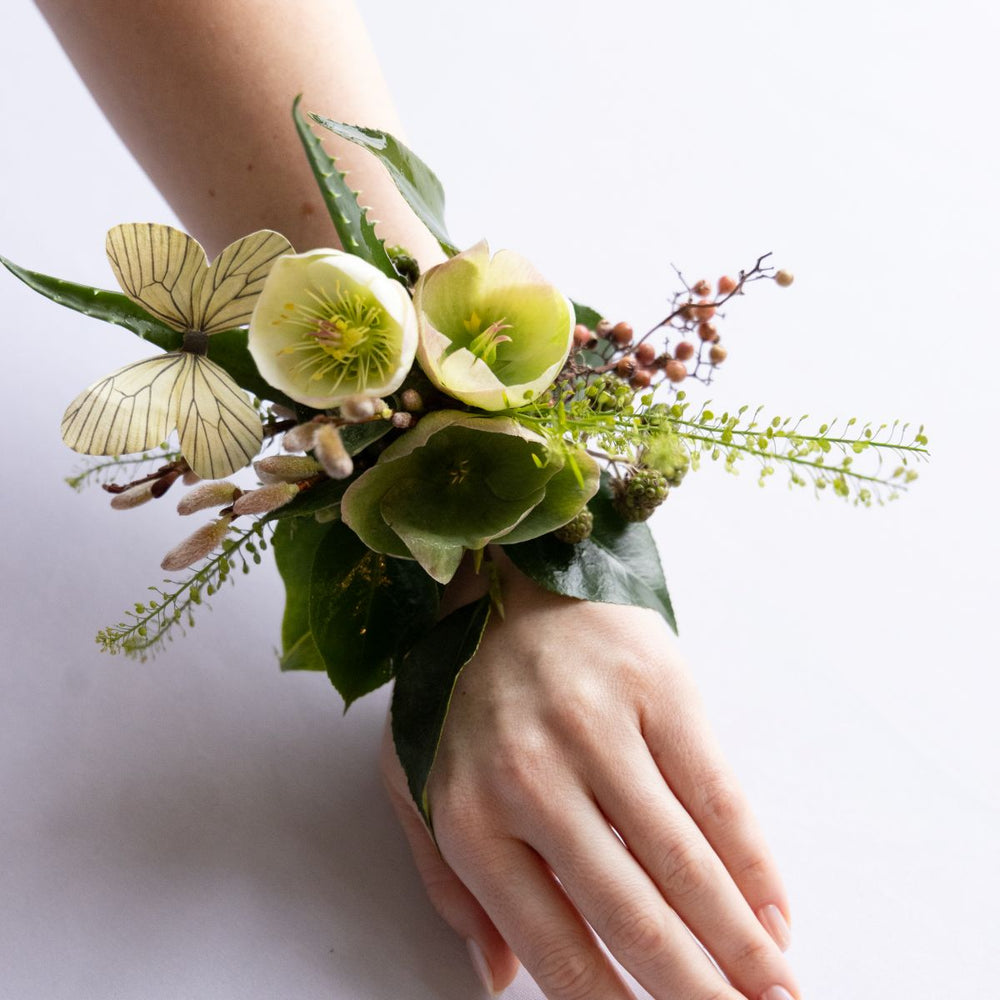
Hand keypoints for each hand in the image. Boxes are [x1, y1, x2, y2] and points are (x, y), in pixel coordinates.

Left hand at [381, 555, 798, 999]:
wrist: (497, 581)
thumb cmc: (454, 694)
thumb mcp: (412, 783)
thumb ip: (446, 885)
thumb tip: (493, 978)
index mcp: (469, 815)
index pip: (553, 945)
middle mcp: (533, 777)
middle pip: (633, 914)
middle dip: (696, 989)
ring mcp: (599, 727)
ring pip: (685, 863)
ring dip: (741, 943)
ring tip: (776, 994)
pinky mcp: (656, 685)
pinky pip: (718, 793)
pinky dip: (755, 863)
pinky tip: (778, 914)